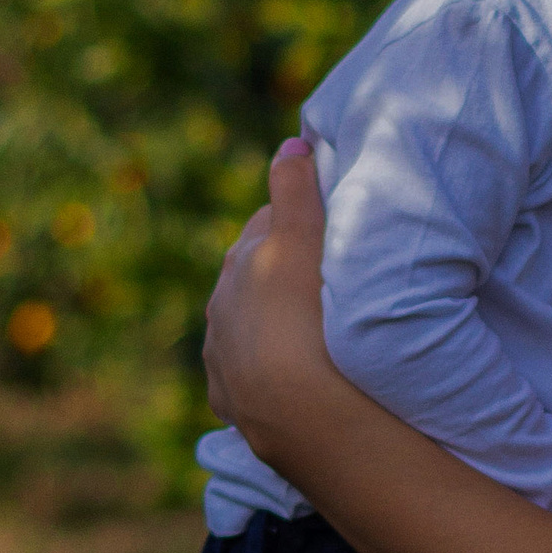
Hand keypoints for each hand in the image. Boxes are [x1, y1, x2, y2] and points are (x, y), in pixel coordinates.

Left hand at [204, 140, 335, 458]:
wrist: (294, 411)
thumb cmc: (306, 318)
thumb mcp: (301, 244)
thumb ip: (295, 191)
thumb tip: (291, 141)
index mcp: (242, 263)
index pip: (270, 227)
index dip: (300, 223)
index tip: (329, 228)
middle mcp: (222, 307)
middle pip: (254, 276)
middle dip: (280, 273)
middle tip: (326, 282)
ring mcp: (222, 357)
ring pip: (247, 328)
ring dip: (272, 326)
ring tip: (313, 335)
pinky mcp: (230, 401)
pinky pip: (247, 377)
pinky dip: (265, 372)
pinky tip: (293, 379)